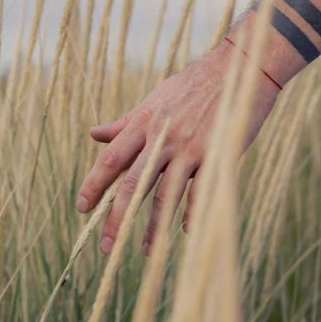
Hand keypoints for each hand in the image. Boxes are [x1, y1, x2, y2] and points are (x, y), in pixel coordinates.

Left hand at [76, 40, 279, 255]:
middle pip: (133, 184)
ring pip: (165, 194)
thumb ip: (125, 122)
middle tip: (105, 247)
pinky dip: (192, 213)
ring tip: (145, 251)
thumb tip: (94, 134)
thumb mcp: (155, 99)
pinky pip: (201, 192)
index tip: (81, 208)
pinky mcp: (216, 155)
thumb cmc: (193, 84)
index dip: (93, 185)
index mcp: (144, 122)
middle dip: (116, 218)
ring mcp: (190, 147)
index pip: (110, 159)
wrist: (238, 70)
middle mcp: (163, 137)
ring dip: (154, 227)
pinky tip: (186, 231)